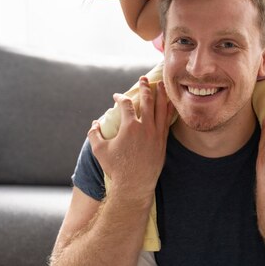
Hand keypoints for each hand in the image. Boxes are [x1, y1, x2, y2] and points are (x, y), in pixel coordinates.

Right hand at [88, 77, 174, 201]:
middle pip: (148, 100)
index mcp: (130, 127)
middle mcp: (146, 127)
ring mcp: (157, 134)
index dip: (120, 98)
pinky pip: (168, 121)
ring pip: (161, 108)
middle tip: (144, 79)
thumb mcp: (99, 150)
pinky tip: (170, 104)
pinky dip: (169, 110)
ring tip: (160, 85)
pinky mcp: (163, 141)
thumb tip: (95, 124)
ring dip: (161, 94)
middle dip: (145, 87)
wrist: (134, 186)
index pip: (126, 104)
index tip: (116, 97)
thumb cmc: (116, 168)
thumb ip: (94, 134)